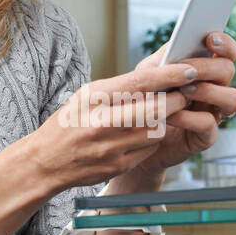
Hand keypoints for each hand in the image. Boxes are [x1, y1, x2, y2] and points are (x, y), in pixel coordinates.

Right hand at [26, 60, 196, 191]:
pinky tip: (144, 133)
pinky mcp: (119, 165)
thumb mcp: (86, 95)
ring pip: (158, 129)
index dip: (170, 75)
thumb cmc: (69, 122)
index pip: (142, 82)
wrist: (46, 162)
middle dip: (178, 98)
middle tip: (185, 92)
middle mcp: (103, 122)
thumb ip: (120, 86)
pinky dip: (153, 138)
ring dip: (167, 119)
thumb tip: (159, 70)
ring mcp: (112, 147)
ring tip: (163, 111)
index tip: (189, 69)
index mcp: (95, 98)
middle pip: (157, 108)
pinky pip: (149, 148)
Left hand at [127, 31, 235, 179]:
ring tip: (182, 91)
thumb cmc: (146, 100)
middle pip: (229, 70)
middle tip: (187, 70)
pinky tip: (169, 114)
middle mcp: (215, 89)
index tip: (211, 39)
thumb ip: (163, 59)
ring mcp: (214, 112)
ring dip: (208, 91)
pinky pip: (208, 124)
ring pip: (233, 98)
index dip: (226, 44)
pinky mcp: (206, 136)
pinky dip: (188, 117)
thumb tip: (177, 46)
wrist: (137, 135)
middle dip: (207, 68)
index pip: (228, 52)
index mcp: (205, 70)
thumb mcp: (148, 74)